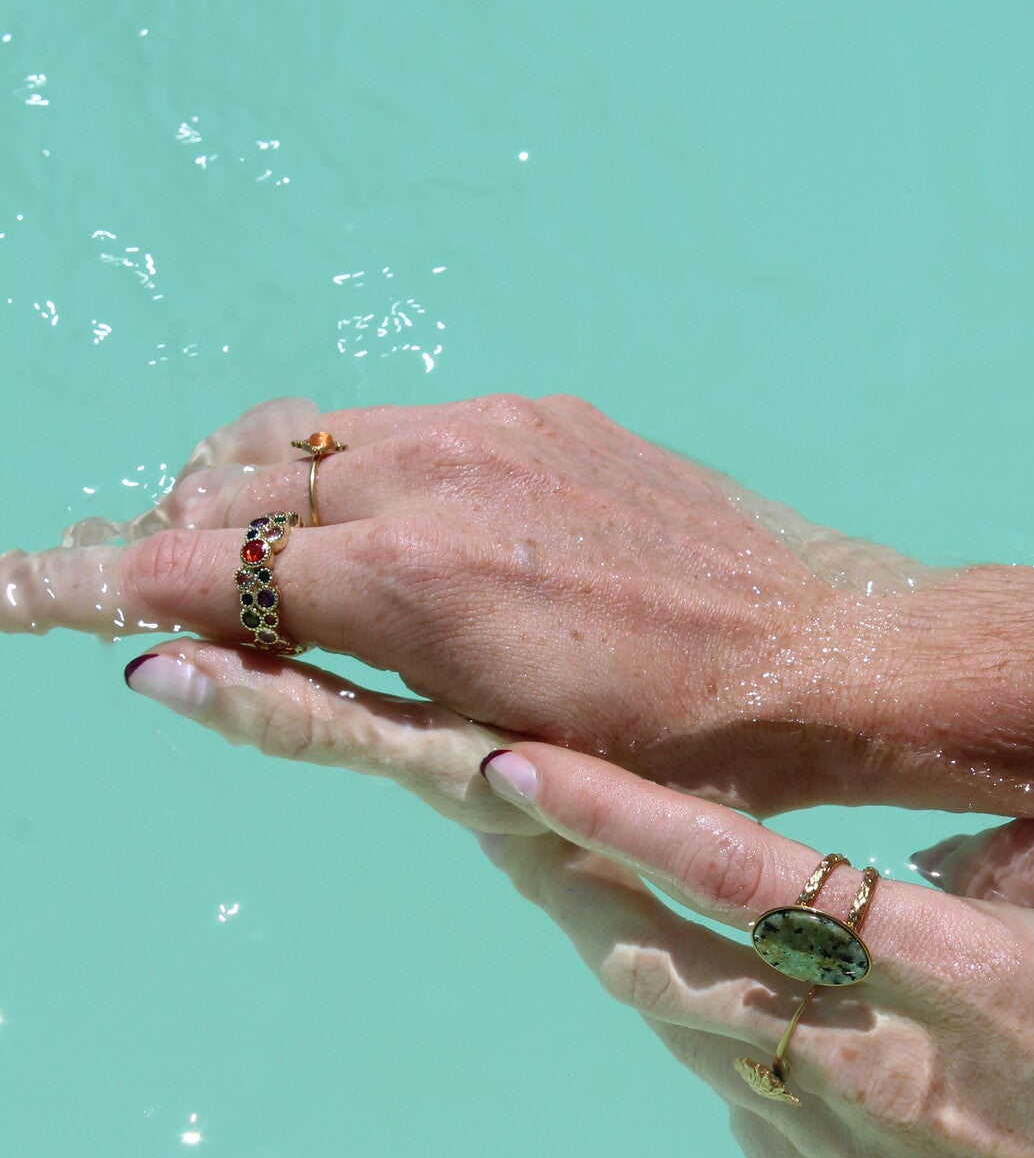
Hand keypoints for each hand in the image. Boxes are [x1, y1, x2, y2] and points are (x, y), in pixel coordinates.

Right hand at [2, 395, 933, 814]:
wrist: (828, 652)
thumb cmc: (671, 746)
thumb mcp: (477, 748)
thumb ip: (316, 698)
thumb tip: (169, 666)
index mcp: (411, 576)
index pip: (189, 568)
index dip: (79, 586)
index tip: (5, 595)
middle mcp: (434, 472)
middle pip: (228, 482)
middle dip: (165, 537)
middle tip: (145, 600)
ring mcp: (491, 426)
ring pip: (304, 438)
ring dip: (250, 495)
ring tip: (253, 567)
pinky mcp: (542, 409)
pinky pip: (393, 422)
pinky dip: (344, 473)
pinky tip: (378, 532)